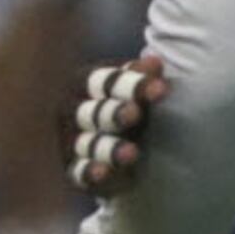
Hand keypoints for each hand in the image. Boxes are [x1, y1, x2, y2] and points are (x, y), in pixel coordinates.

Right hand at [65, 54, 166, 195]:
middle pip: (95, 112)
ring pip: (88, 144)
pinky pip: (79, 172)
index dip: (135, 85)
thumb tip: (155, 61)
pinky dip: (90, 173)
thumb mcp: (131, 91)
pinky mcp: (74, 170)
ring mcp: (72, 141)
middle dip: (115, 113)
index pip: (108, 82)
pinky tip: (103, 172)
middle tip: (136, 113)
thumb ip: (141, 79)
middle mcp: (74, 111)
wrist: (102, 145)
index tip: (162, 89)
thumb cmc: (121, 106)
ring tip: (132, 153)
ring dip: (108, 148)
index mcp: (86, 84)